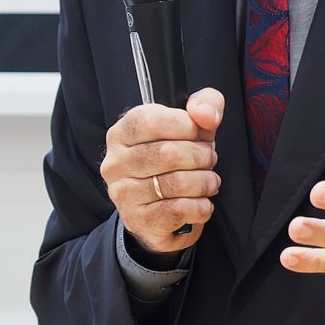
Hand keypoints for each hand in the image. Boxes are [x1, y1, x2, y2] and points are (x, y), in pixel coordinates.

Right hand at [102, 87, 225, 257]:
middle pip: (167, 153)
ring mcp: (123, 193)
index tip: (200, 134)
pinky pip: (178, 210)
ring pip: (176, 183)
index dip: (185, 126)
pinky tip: (201, 203)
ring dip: (205, 182)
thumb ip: (204, 105)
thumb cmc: (176, 162)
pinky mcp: (138, 220)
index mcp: (121, 133)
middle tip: (209, 160)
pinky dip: (200, 206)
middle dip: (201, 156)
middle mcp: (115, 162)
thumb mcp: (191, 126)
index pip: (151, 120)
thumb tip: (205, 115)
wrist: (160, 213)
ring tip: (209, 181)